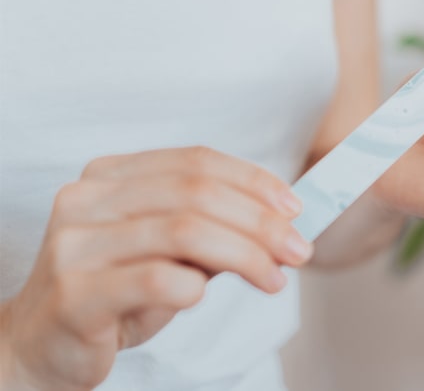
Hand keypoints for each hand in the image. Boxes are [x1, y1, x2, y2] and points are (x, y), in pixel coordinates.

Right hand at [0, 147, 311, 390]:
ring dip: (244, 254)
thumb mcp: (167, 252)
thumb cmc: (115, 293)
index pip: (196, 161)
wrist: (42, 346)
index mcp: (110, 176)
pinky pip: (155, 278)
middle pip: (196, 193)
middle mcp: (87, 199)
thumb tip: (282, 222)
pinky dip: (194, 286)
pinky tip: (204, 298)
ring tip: (274, 278)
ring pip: (183, 231)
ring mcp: (75, 244)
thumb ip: (213, 230)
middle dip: (260, 222)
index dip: (254, 181)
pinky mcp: (75, 293)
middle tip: (298, 250)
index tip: (294, 209)